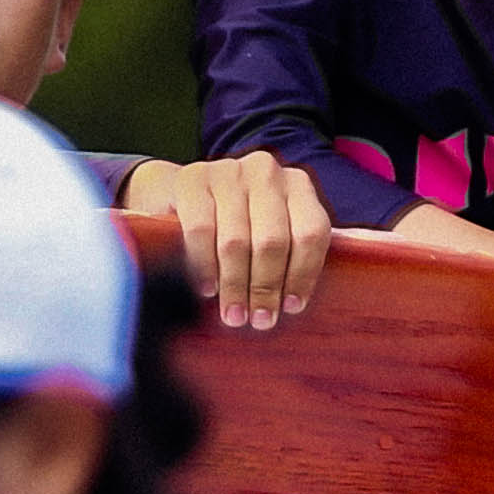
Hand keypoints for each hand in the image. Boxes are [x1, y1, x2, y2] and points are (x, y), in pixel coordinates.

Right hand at [125, 152, 333, 331]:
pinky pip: (201, 231)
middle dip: (266, 288)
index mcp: (298, 185)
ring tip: (234, 315)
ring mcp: (228, 171)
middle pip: (274, 241)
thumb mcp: (272, 227)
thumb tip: (304, 307)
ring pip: (237, 241)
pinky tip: (207, 289)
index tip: (293, 309)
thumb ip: (293, 252)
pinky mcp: (193, 179)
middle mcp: (267, 171)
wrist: (181, 191)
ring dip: (236, 286)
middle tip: (259, 322)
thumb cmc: (238, 222)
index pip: (312, 232)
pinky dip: (204, 266)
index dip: (304, 275)